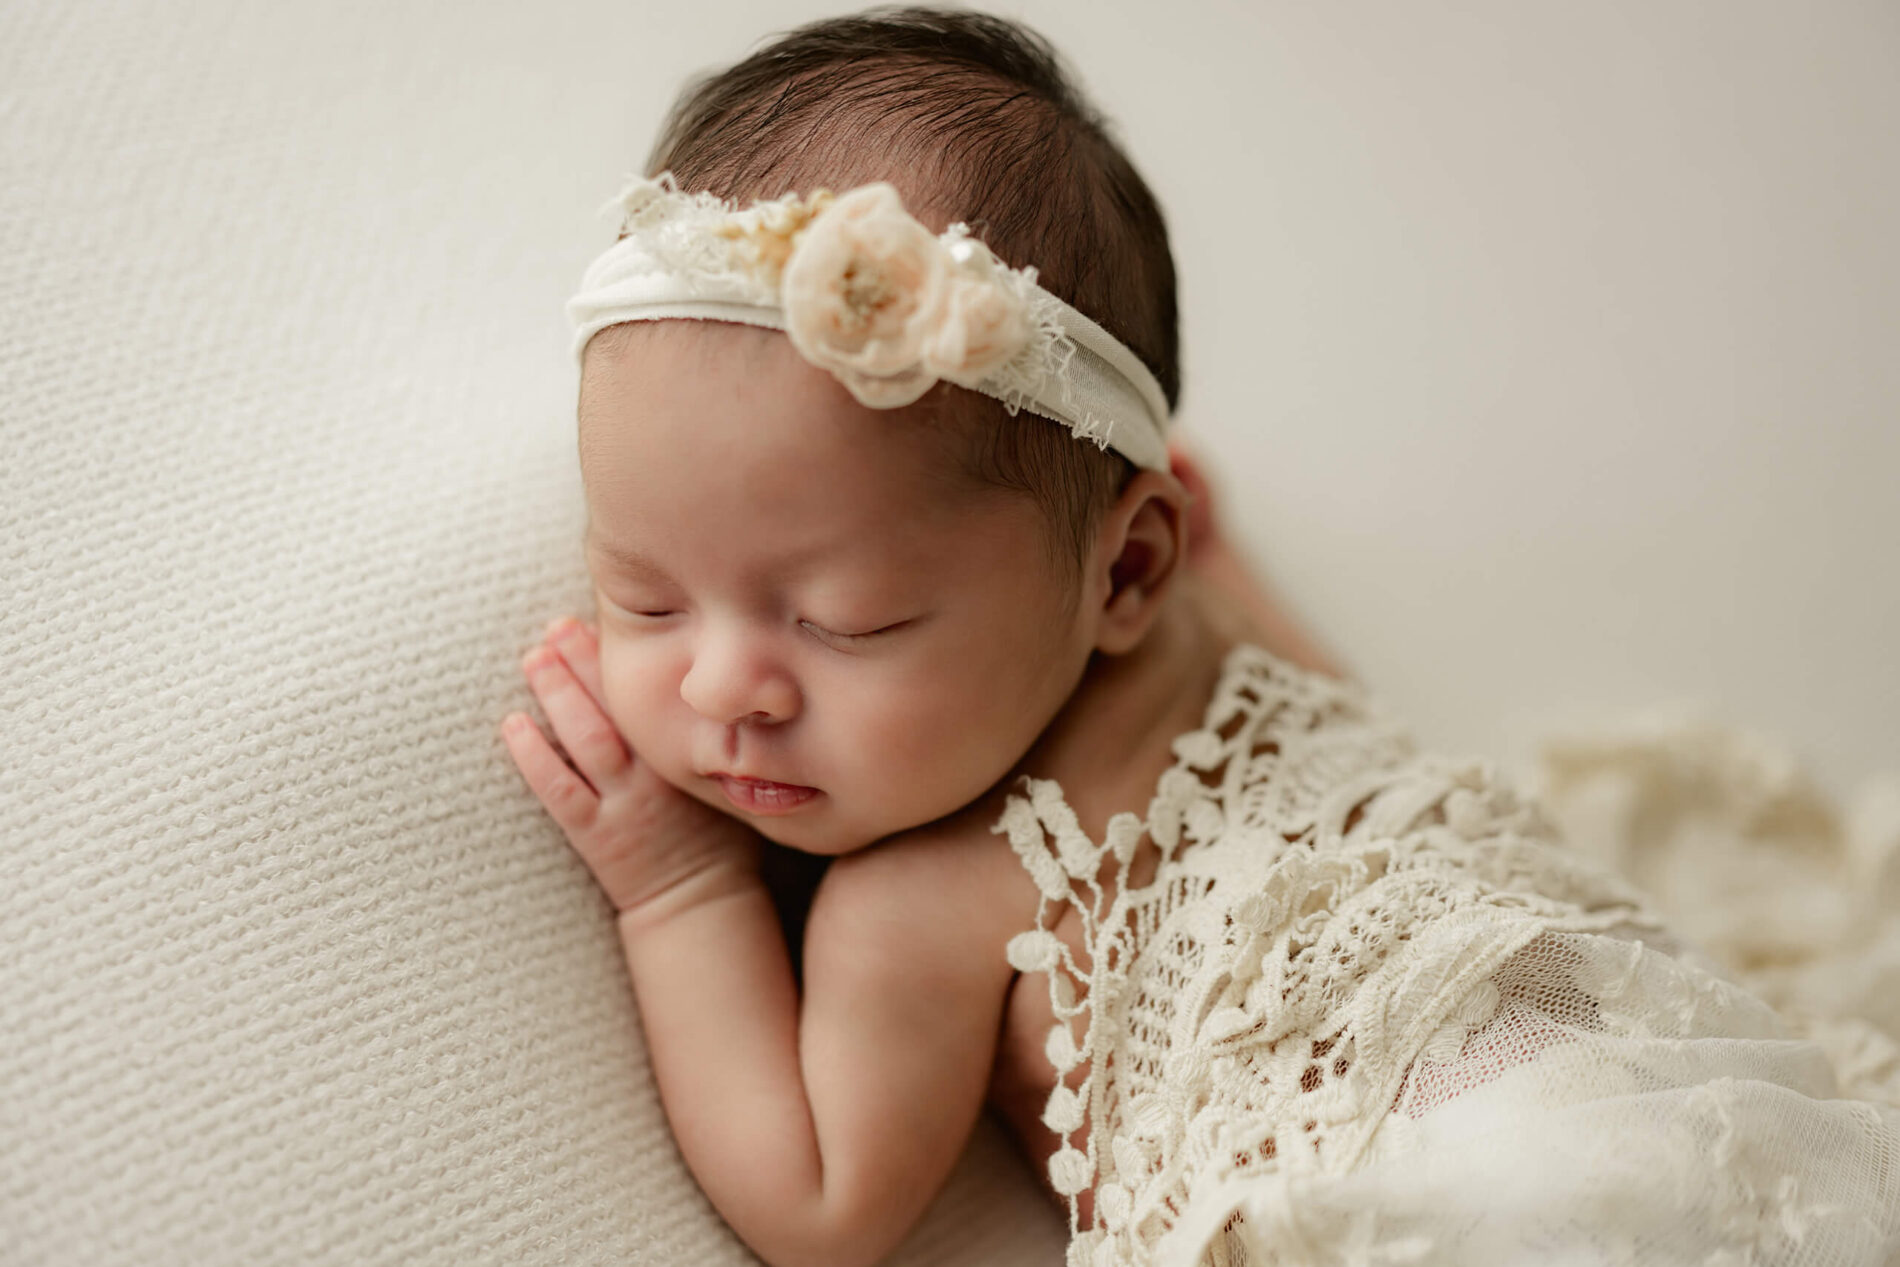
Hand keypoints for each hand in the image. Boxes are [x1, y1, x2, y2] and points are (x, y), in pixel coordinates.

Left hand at [501, 616, 761, 914]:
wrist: (701, 905)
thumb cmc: (720, 841)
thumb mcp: (736, 779)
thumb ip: (720, 737)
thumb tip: (715, 684)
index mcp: (690, 755)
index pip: (658, 693)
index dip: (629, 658)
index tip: (610, 621)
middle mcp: (656, 773)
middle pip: (616, 704)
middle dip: (585, 660)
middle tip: (558, 625)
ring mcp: (624, 804)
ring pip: (586, 737)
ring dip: (558, 693)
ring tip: (535, 656)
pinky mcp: (594, 835)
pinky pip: (559, 790)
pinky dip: (534, 756)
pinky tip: (513, 724)